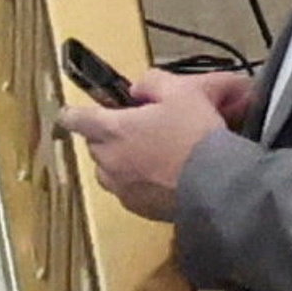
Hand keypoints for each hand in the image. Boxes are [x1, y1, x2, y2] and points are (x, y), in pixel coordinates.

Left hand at [55, 67, 245, 220]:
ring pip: (108, 170)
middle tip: (136, 131)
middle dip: (108, 136)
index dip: (73, 113)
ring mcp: (121, 187)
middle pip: (94, 144)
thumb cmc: (196, 134)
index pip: (74, 118)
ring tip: (149, 155)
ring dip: (120, 161)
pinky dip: (137, 183)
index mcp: (112, 129)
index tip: (74, 113)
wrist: (218, 183)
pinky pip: (127, 191)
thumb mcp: (181, 92)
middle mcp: (109, 159)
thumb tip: (138, 88)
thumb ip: (153, 82)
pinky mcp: (138, 208)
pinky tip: (161, 178)